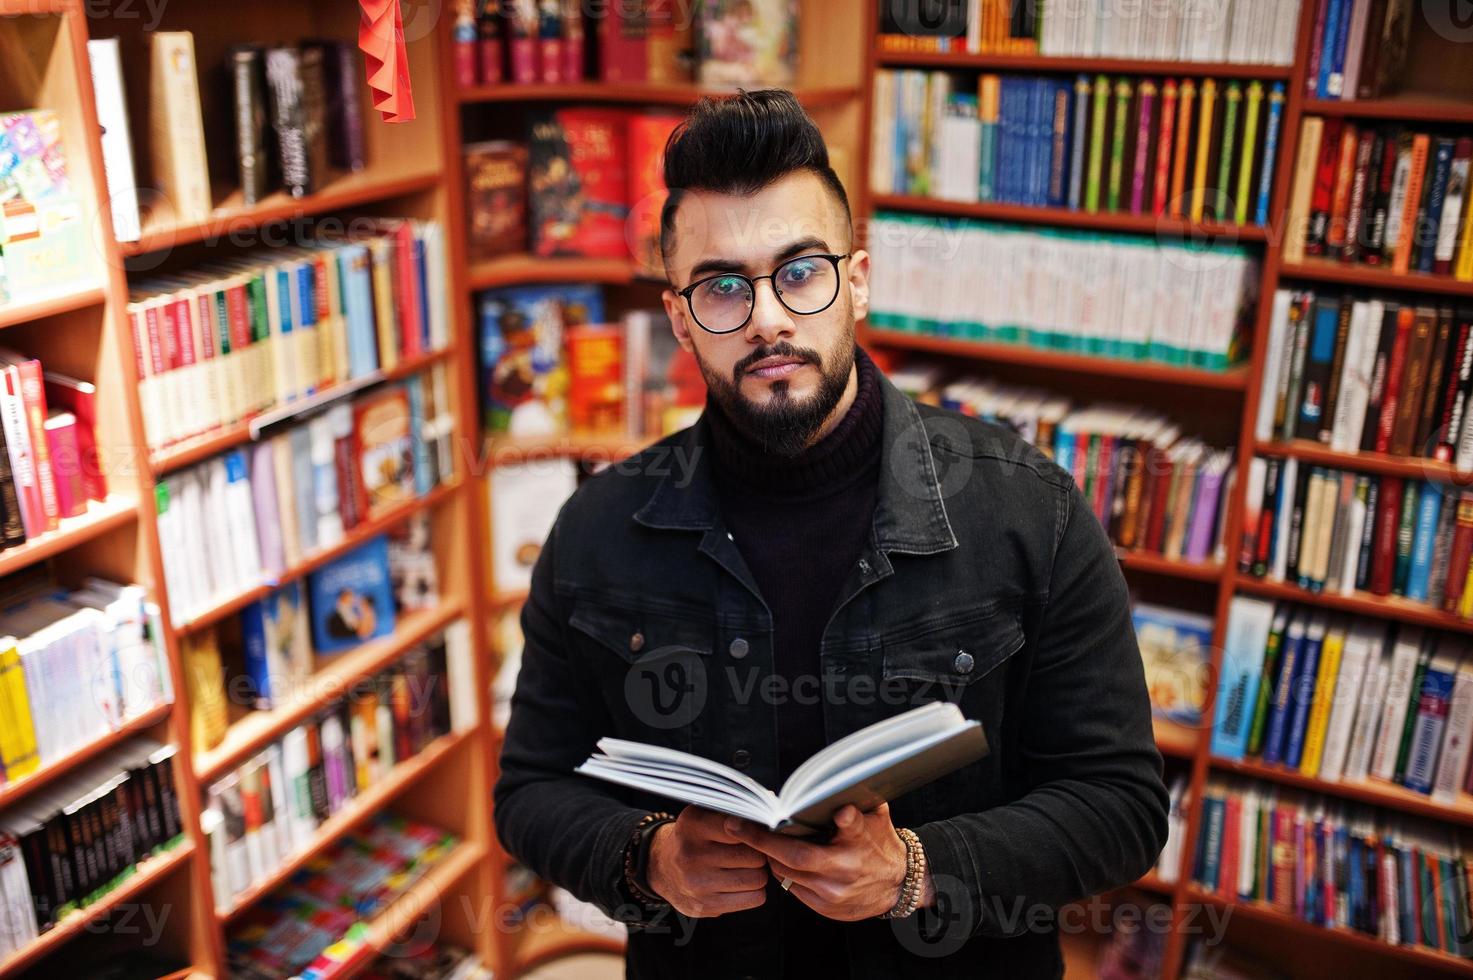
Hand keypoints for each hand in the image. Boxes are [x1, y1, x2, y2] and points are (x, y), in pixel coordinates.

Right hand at [646, 806, 769, 917]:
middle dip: (758, 854)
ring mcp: (697, 884)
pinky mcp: (706, 906)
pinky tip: (739, 884)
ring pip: (757, 878)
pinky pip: (754, 899)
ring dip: (757, 873)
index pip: (743, 828)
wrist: (661, 867)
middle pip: (754, 856)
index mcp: (693, 824)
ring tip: (743, 867)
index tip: (755, 832)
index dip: (755, 831)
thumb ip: (734, 812)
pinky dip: (753, 891)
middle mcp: (692, 854)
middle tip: (749, 852)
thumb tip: (772, 811)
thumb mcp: (704, 815)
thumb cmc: (694, 838)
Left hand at [727, 803, 932, 920]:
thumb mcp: (878, 817)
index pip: (854, 826)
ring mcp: (834, 892)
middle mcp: (846, 868)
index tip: (840, 811)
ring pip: (788, 873)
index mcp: (862, 840)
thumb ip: (859, 799)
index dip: (847, 818)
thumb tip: (837, 776)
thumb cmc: (881, 845)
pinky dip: (781, 871)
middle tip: (737, 826)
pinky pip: (792, 888)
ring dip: (768, 855)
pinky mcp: (825, 907)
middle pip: (799, 856)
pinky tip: (776, 858)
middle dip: (763, 841)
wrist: (897, 886)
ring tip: (752, 838)